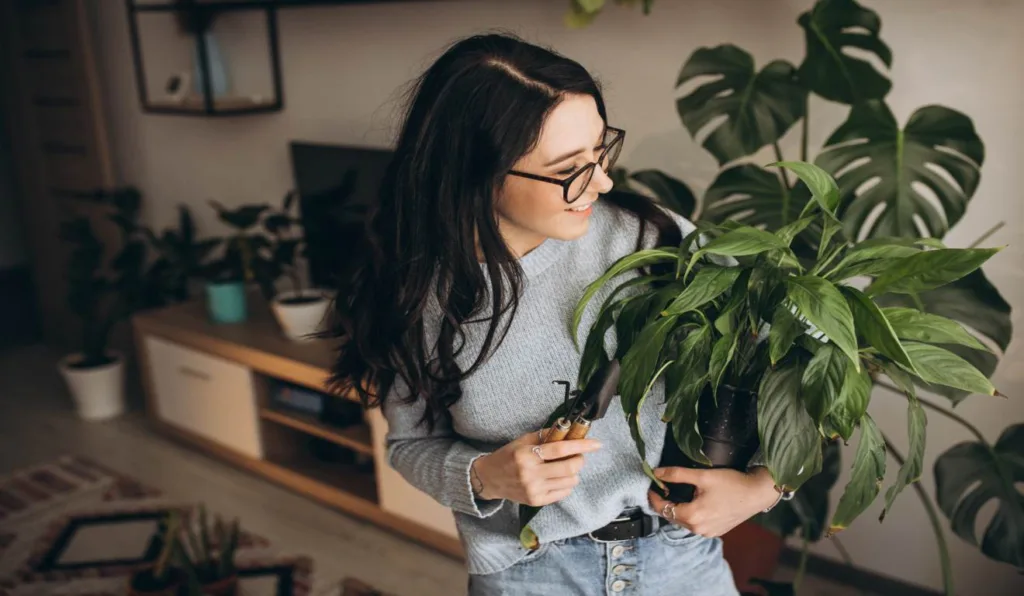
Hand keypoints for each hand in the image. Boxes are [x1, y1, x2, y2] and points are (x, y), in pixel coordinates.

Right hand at [472, 428, 601, 505]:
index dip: (581, 446)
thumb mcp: (523, 441)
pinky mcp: (536, 501)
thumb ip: (545, 435)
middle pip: (569, 468)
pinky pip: (563, 493)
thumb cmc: (508, 456)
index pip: (560, 449)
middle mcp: (530, 474)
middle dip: (580, 460)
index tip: (596, 444)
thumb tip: (568, 428)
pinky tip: (557, 478)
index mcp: (527, 454)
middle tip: (578, 456)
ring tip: (564, 467)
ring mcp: (534, 490)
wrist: (490, 479)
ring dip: (573, 473)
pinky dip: (566, 484)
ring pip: (570, 481)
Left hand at [648, 466, 778, 537]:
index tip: (651, 486)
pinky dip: (690, 514)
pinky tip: (692, 503)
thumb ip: (677, 474)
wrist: (757, 493)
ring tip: (675, 494)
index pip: (663, 508)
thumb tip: (656, 472)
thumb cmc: (731, 483)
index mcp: (692, 516)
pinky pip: (696, 524)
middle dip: (665, 503)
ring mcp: (708, 533)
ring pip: (683, 521)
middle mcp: (698, 529)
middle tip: (662, 488)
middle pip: (672, 516)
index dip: (654, 497)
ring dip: (677, 509)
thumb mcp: (702, 476)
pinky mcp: (716, 532)